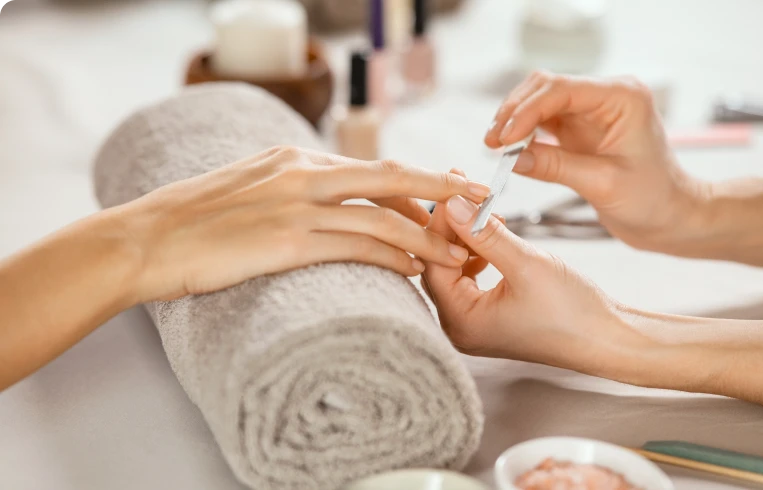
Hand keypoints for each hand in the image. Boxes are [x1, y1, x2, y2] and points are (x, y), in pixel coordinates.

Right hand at [116, 146, 488, 301]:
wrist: (145, 240)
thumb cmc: (190, 221)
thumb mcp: (246, 188)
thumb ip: (288, 189)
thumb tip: (324, 206)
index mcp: (294, 158)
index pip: (370, 168)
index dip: (415, 182)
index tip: (444, 193)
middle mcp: (302, 173)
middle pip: (391, 178)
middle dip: (442, 190)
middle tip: (482, 203)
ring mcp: (296, 205)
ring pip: (382, 217)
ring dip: (427, 236)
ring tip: (460, 254)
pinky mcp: (286, 240)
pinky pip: (355, 247)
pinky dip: (392, 257)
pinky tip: (415, 269)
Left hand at [422, 185, 648, 375]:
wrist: (608, 340)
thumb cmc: (572, 311)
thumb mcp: (526, 264)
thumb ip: (485, 234)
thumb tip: (453, 204)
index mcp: (461, 322)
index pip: (433, 264)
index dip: (441, 225)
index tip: (453, 191)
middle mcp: (460, 327)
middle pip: (439, 267)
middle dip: (452, 229)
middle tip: (464, 193)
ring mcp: (475, 323)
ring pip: (455, 269)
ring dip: (466, 239)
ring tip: (485, 212)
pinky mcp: (490, 315)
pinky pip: (470, 278)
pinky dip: (478, 253)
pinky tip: (493, 235)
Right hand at [485, 72, 708, 252]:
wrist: (671, 217)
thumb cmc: (653, 200)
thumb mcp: (603, 184)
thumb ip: (555, 166)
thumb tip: (511, 158)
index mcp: (622, 98)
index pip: (561, 90)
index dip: (526, 111)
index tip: (503, 139)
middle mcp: (606, 96)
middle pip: (545, 87)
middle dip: (514, 112)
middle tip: (492, 143)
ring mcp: (591, 111)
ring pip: (539, 101)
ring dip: (514, 120)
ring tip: (495, 147)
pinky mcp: (580, 128)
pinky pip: (542, 121)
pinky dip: (523, 133)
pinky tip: (508, 150)